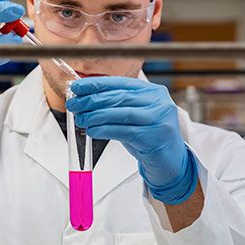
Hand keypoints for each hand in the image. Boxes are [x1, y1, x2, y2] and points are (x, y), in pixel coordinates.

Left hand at [66, 77, 197, 204]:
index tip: (78, 86)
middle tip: (74, 104)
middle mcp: (159, 103)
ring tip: (81, 118)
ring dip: (95, 115)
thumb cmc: (149, 137)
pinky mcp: (153, 138)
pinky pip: (123, 131)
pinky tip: (92, 130)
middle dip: (92, 100)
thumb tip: (85, 98)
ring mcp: (158, 120)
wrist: (170, 162)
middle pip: (119, 97)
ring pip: (120, 113)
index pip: (121, 83)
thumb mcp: (135, 116)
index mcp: (154, 92)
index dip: (97, 83)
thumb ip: (116, 105)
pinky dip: (104, 130)